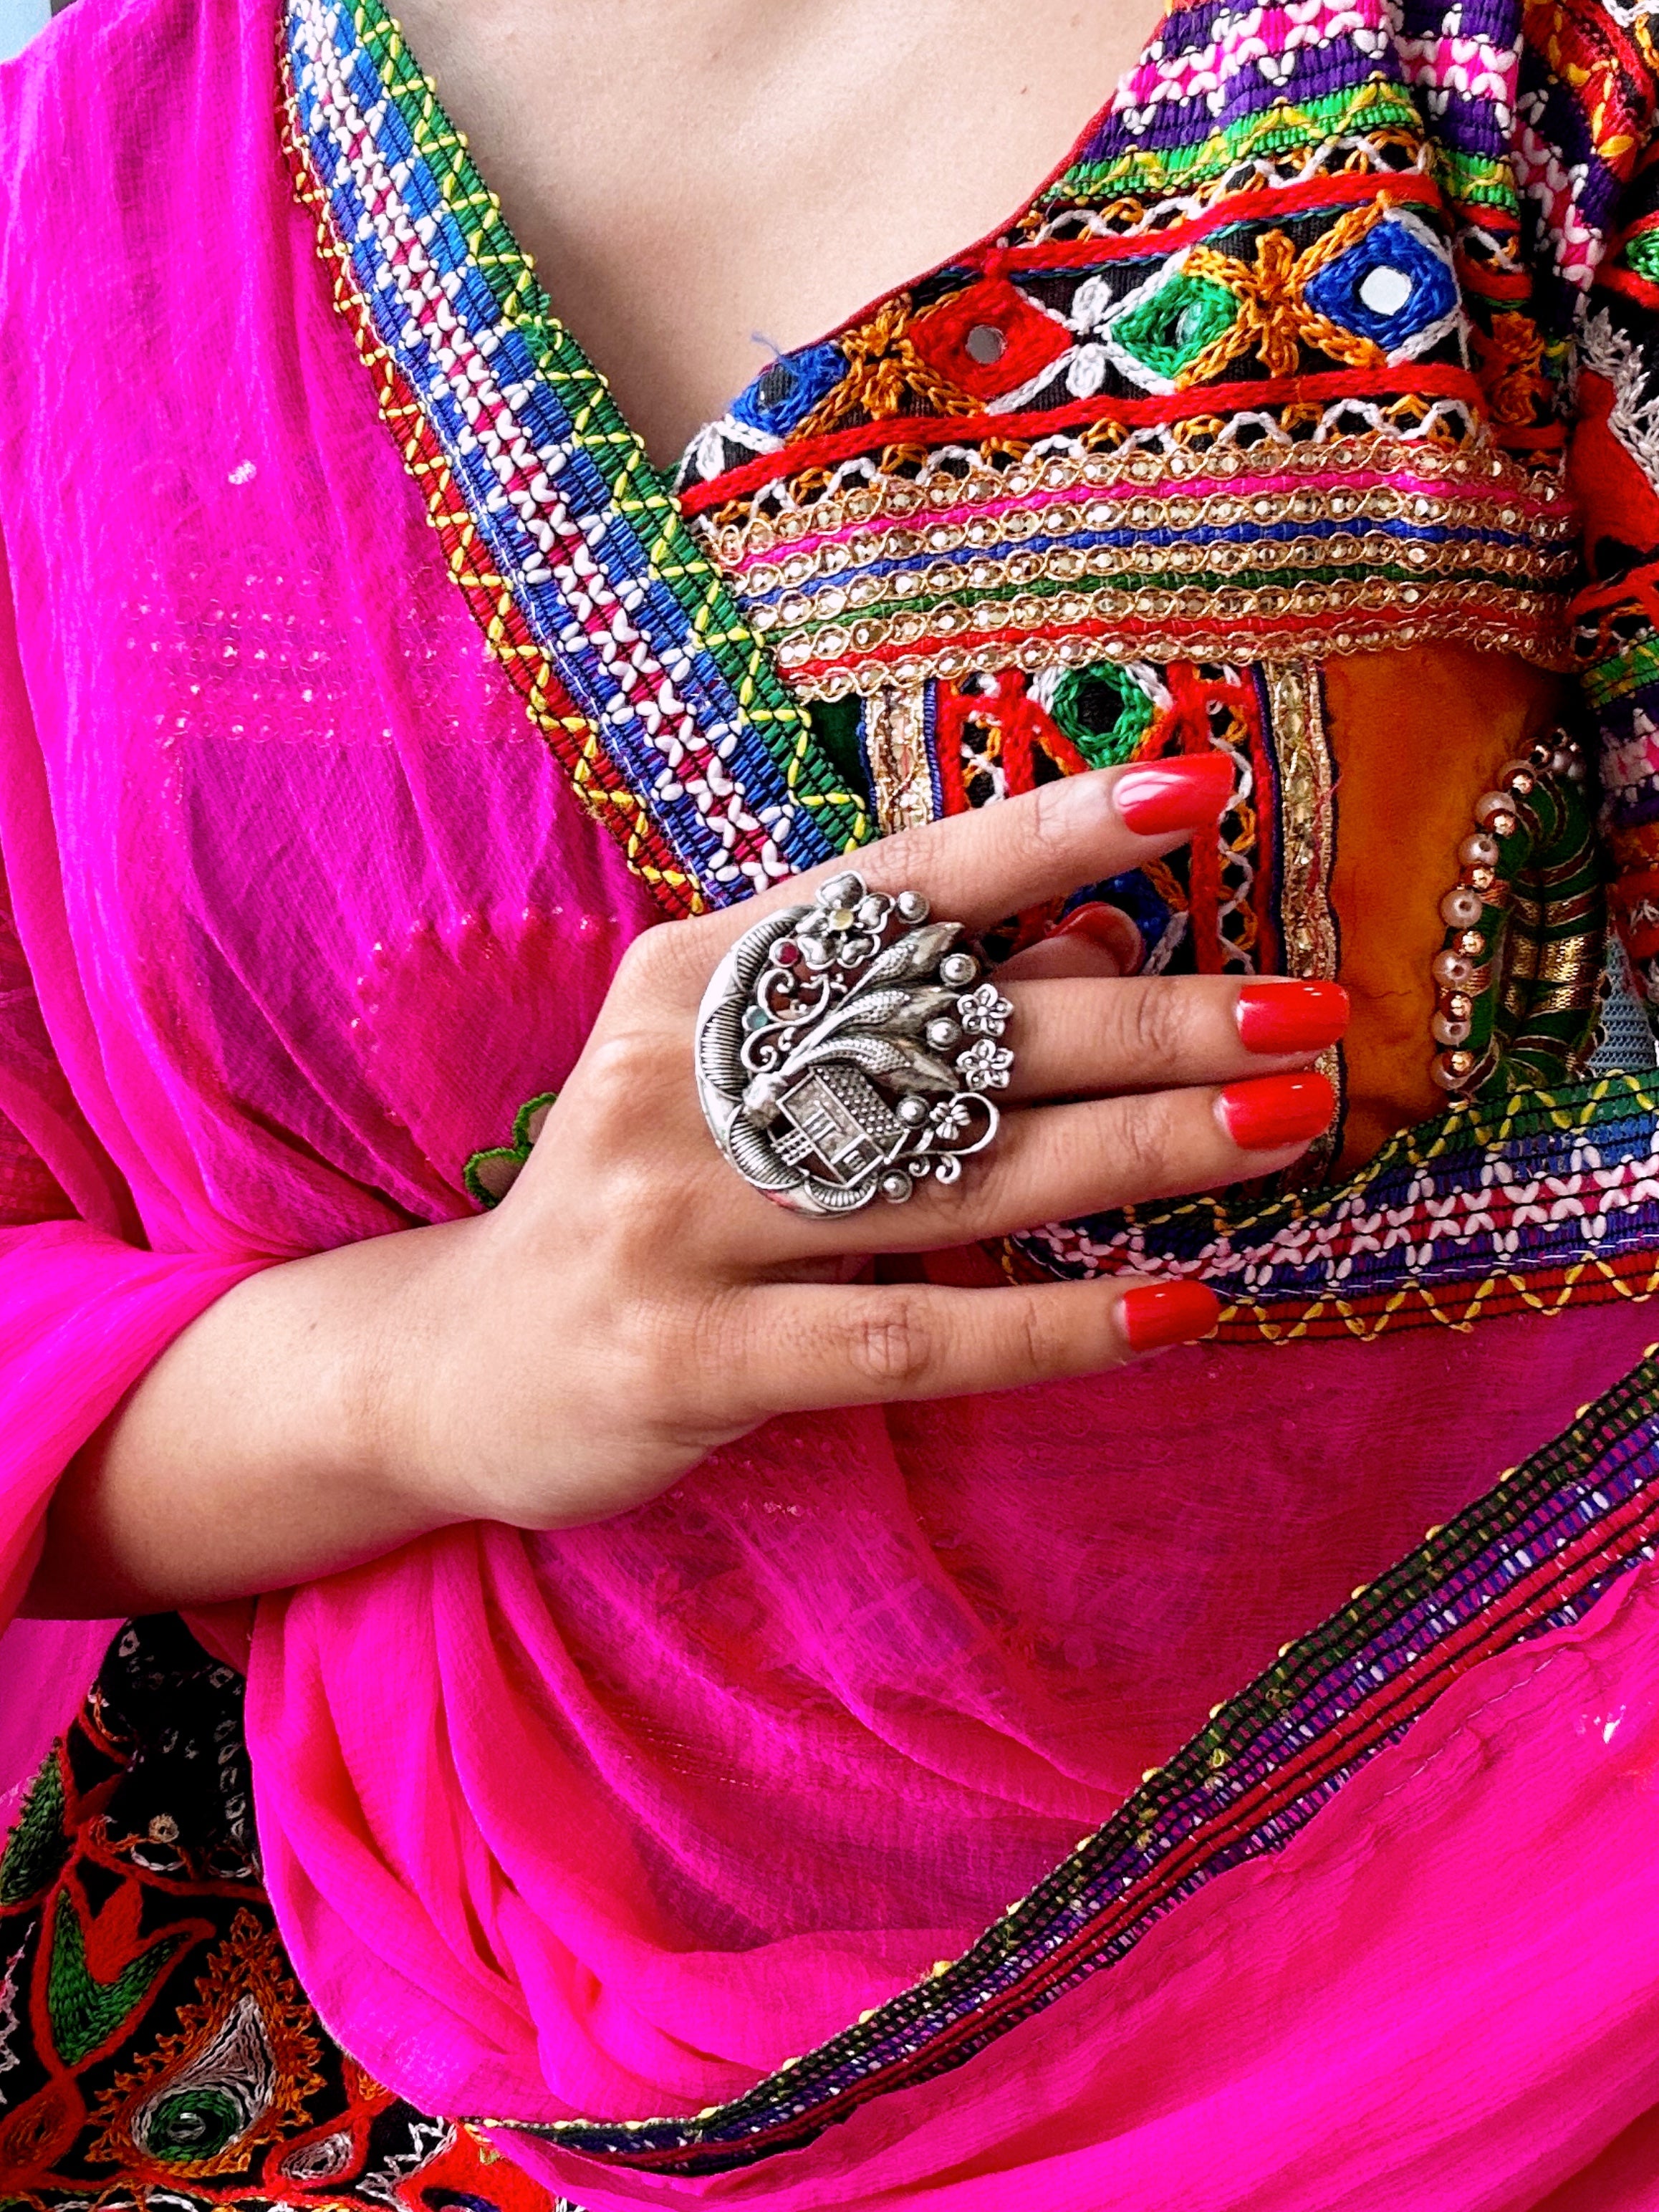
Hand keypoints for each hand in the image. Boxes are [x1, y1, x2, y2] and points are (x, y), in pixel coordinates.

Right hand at [380, 761, 1347, 1530]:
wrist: (459, 1361)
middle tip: (1309, 1013)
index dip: (1045, 835)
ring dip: (1135, 1151)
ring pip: (945, 1179)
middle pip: (947, 1036)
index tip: (1197, 787)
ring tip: (1284, 1122)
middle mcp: (674, 1077)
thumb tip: (1105, 950)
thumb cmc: (641, 1195)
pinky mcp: (684, 1358)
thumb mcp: (743, 1079)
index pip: (893, 889)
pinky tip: (1175, 1311)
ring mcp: (669, 1220)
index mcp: (693, 978)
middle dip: (1147, 1022)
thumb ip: (904, 1015)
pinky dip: (1048, 1328)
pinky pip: (903, 1337)